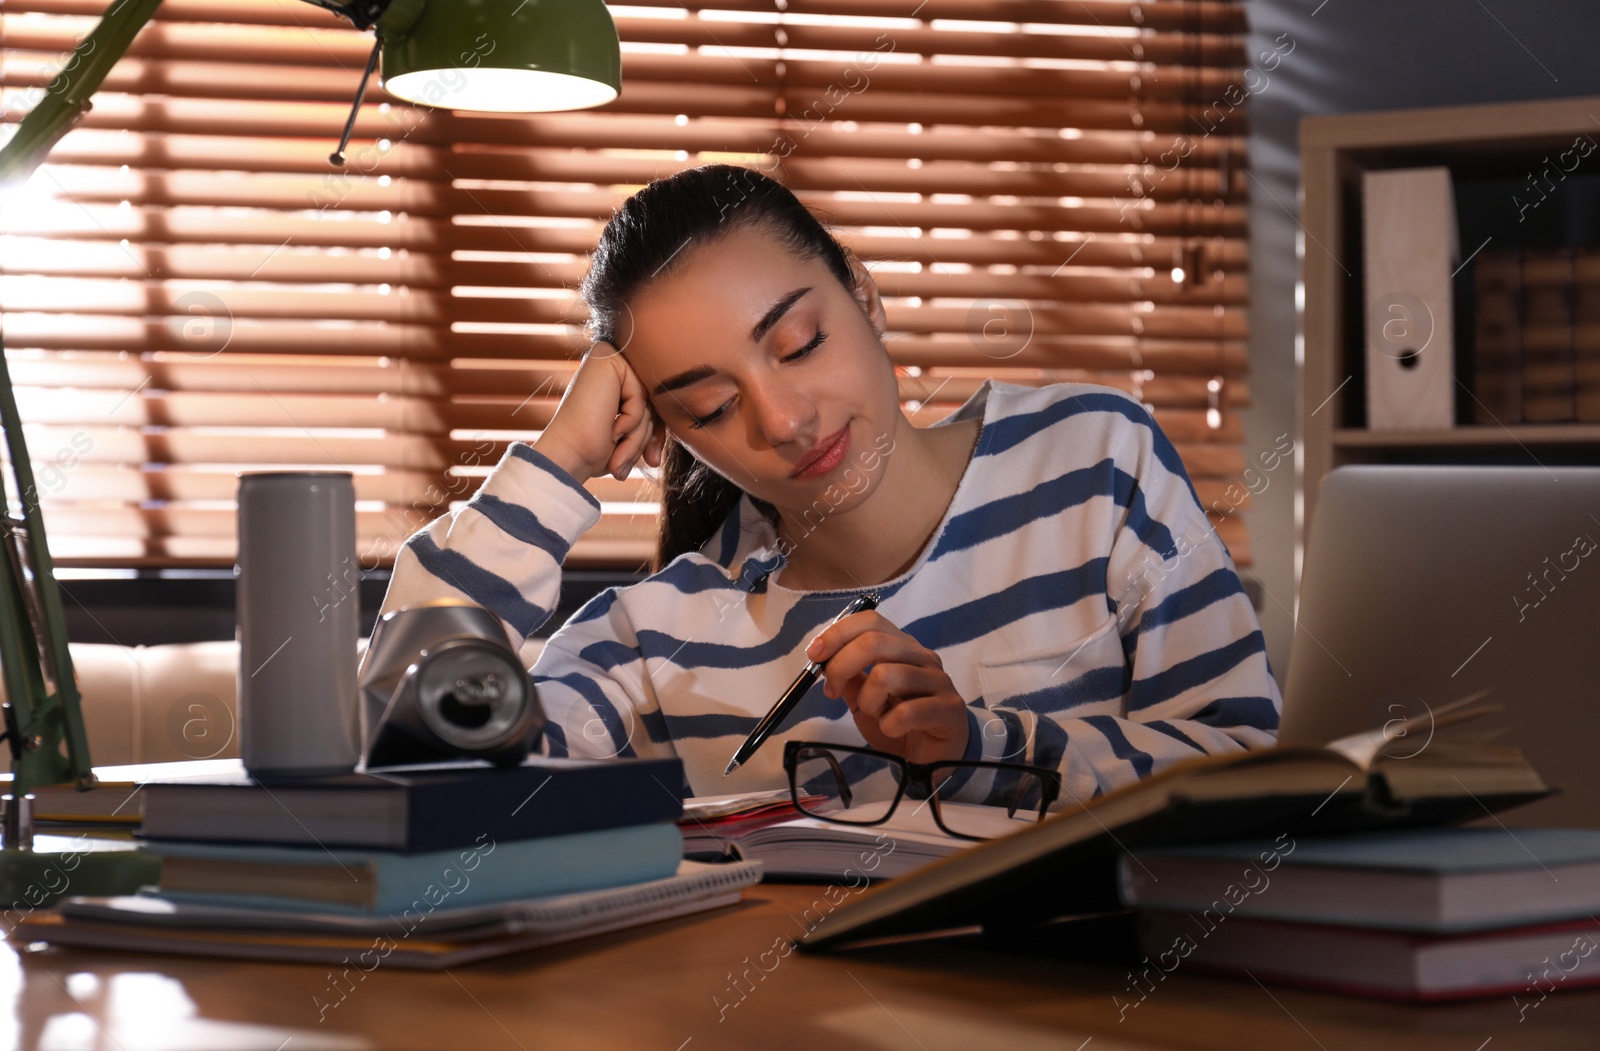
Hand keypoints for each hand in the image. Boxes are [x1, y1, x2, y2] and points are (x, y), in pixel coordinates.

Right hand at [535, 342, 666, 483]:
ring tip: (618, 453)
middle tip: (647, 461)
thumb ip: (653, 415)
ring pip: (649, 400)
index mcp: (612, 376)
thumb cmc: (593, 449)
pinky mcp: (608, 361)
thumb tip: (685, 407)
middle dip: (651, 435)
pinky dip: (631, 422)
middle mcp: (610, 361)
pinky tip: (611, 431)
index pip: (653, 401)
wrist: (568, 456)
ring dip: (639, 436)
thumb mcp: (632, 431)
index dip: (657, 432)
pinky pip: (640, 397)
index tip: (654, 460)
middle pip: (654, 399)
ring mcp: (608, 358)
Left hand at [805, 611, 968, 765]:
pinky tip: (894, 730)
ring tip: (876, 715)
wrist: (932, 758)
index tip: (814, 655)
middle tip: (833, 692)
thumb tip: (821, 658)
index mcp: (902, 647)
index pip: (870, 621)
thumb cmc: (899, 724)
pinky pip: (906, 712)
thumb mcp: (864, 699)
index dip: (837, 633)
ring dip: (868, 701)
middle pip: (874, 642)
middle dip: (841, 666)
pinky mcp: (949, 708)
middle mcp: (922, 657)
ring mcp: (939, 681)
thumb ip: (848, 677)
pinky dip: (889, 725)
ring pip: (886, 676)